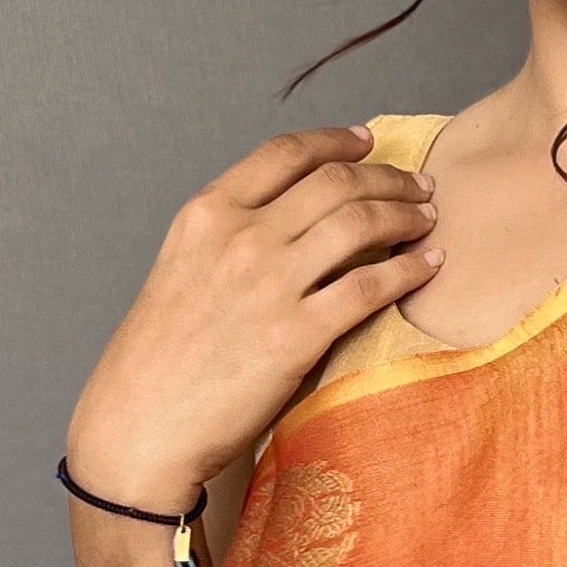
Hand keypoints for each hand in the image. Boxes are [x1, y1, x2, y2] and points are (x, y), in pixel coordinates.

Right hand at [66, 126, 440, 509]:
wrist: (139, 425)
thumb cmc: (156, 359)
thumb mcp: (180, 269)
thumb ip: (228, 237)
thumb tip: (289, 221)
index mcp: (207, 214)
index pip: (284, 154)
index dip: (335, 141)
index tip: (366, 141)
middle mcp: (240, 237)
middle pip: (334, 182)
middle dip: (387, 176)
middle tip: (417, 185)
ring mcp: (270, 284)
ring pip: (359, 223)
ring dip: (405, 214)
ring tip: (427, 220)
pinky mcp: (297, 335)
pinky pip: (370, 287)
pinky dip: (408, 269)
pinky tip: (427, 266)